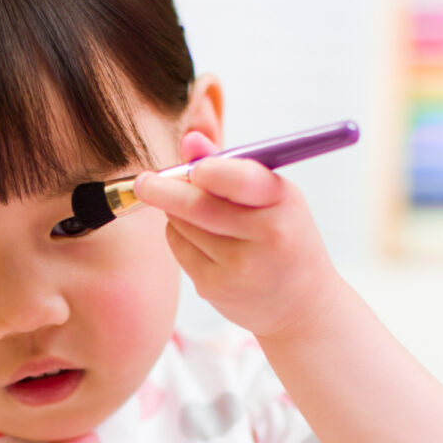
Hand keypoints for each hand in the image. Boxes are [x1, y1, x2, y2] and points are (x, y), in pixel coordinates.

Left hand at [134, 130, 343, 340]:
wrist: (299, 302)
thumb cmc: (282, 234)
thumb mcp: (272, 196)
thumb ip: (230, 166)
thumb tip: (189, 140)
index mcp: (283, 203)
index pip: (240, 180)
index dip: (208, 170)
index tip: (190, 167)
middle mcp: (266, 237)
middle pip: (199, 206)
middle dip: (164, 190)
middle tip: (143, 181)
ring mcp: (239, 267)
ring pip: (183, 225)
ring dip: (175, 210)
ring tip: (190, 208)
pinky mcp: (215, 288)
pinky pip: (179, 249)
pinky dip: (179, 235)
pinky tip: (198, 236)